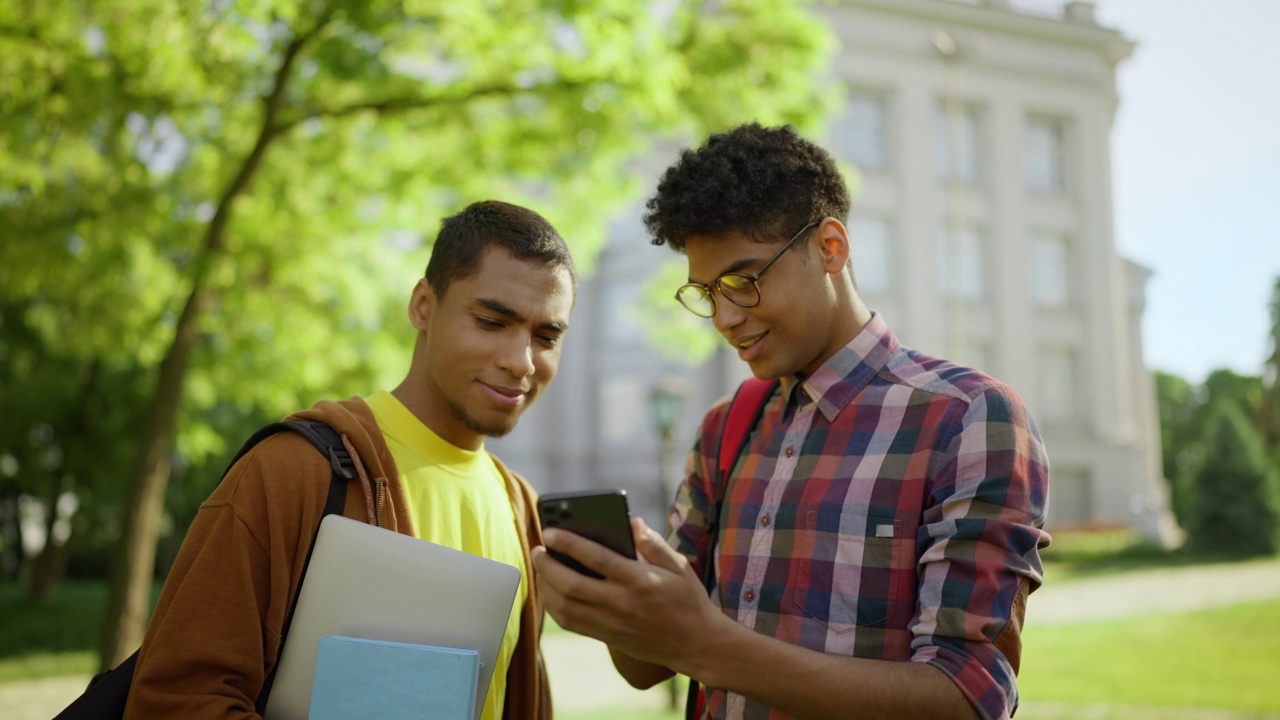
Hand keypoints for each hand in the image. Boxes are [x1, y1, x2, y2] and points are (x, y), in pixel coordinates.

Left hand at [532, 516, 727, 676]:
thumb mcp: (679, 566)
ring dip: (546, 586)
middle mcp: (621, 603)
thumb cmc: (688, 601)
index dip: (569, 543)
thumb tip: (632, 522)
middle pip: (571, 585)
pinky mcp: (607, 636)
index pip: (596, 559)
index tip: (550, 531)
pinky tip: (551, 591)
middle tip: (537, 549)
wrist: (697, 645)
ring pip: (566, 607)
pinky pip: (571, 623)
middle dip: (548, 565)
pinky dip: (554, 606)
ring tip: (540, 567)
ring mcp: (611, 623)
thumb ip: (654, 543)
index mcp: (639, 580)